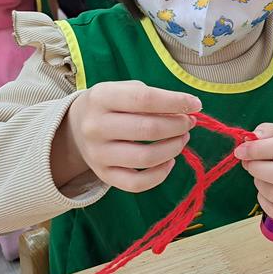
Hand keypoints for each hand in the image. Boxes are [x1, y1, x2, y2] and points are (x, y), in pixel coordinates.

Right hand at [56, 81, 200, 192]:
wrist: (76, 128)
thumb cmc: (111, 105)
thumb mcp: (124, 90)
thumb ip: (153, 98)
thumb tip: (187, 112)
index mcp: (101, 97)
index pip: (144, 99)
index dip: (175, 102)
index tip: (196, 104)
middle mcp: (96, 126)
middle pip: (148, 129)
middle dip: (178, 126)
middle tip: (189, 122)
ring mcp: (98, 154)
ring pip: (146, 158)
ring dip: (174, 148)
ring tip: (182, 138)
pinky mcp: (104, 175)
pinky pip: (137, 183)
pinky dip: (160, 174)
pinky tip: (169, 161)